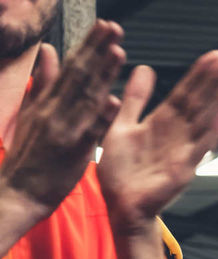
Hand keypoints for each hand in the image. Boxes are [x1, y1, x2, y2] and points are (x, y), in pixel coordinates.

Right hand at [0, 23, 124, 226]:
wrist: (18, 193)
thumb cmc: (29, 155)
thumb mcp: (31, 113)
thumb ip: (43, 83)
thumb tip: (48, 51)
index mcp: (48, 101)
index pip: (71, 68)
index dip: (89, 46)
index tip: (105, 27)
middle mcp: (55, 110)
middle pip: (79, 76)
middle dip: (98, 50)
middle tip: (115, 27)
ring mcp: (64, 130)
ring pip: (86, 99)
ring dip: (103, 75)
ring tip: (119, 51)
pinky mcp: (72, 152)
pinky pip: (89, 133)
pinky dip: (101, 117)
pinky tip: (113, 100)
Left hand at [98, 50, 217, 235]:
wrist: (121, 207)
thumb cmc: (121, 173)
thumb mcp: (120, 126)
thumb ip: (135, 99)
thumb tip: (145, 68)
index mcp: (161, 123)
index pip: (185, 92)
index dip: (201, 73)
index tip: (217, 54)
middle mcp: (177, 134)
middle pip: (200, 100)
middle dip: (217, 78)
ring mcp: (183, 151)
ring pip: (205, 117)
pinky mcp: (183, 169)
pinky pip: (200, 146)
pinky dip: (214, 131)